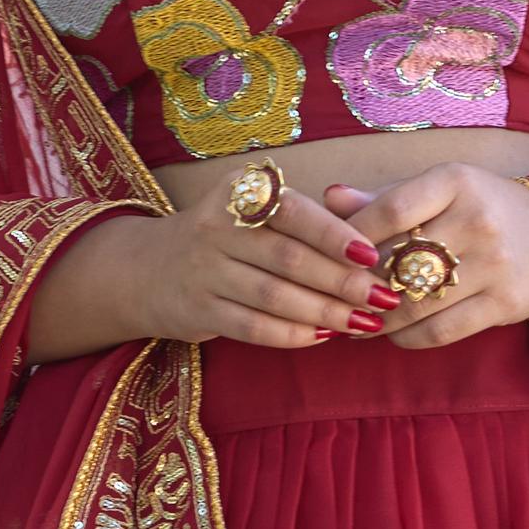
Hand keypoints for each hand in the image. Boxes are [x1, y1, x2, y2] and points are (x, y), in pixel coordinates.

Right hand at [23, 166, 389, 362]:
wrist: (146, 268)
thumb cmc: (226, 237)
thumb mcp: (254, 211)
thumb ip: (305, 219)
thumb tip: (370, 249)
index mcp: (239, 191)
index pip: (294, 213)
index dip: (334, 236)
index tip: (371, 256)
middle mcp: (217, 227)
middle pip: (289, 259)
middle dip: (341, 282)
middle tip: (382, 298)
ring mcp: (204, 271)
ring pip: (275, 297)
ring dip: (324, 313)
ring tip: (363, 323)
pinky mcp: (199, 311)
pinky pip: (254, 327)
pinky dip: (293, 334)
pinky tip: (323, 336)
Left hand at [320, 154, 528, 351]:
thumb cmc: (484, 208)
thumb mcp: (442, 190)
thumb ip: (386, 197)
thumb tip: (331, 199)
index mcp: (456, 181)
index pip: (390, 209)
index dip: (353, 236)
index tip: (330, 254)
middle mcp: (477, 219)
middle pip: (398, 260)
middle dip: (360, 283)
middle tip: (337, 296)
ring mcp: (494, 264)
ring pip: (414, 302)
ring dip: (379, 317)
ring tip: (358, 320)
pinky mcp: (504, 304)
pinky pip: (440, 330)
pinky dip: (408, 337)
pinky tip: (395, 334)